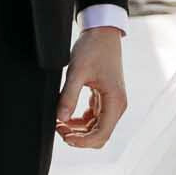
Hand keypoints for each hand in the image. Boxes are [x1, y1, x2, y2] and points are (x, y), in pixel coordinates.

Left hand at [55, 28, 127, 148]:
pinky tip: (65, 115)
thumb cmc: (93, 48)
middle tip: (58, 128)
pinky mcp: (105, 98)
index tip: (64, 136)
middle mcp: (117, 105)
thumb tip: (60, 118)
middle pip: (99, 135)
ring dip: (78, 130)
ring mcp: (112, 102)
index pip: (101, 134)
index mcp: (115, 101)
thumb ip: (68, 96)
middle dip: (79, 138)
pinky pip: (93, 118)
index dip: (82, 142)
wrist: (102, 32)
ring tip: (59, 122)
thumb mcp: (77, 71)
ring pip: (96, 128)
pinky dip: (80, 121)